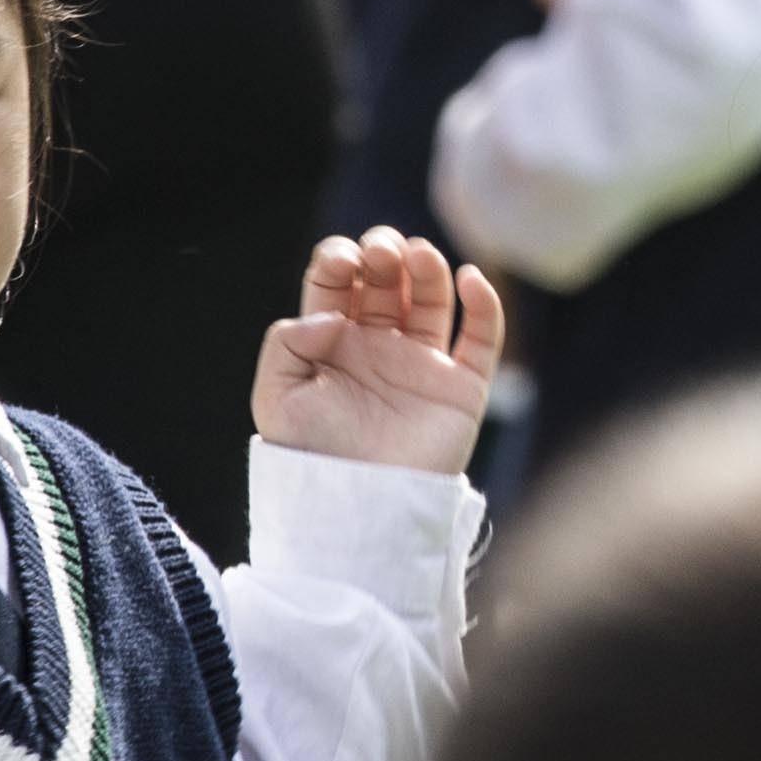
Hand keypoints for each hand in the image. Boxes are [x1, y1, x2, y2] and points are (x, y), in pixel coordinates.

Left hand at [255, 231, 506, 475]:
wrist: (361, 507)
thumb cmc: (313, 458)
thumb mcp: (276, 398)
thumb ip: (286, 344)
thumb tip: (329, 316)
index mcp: (333, 344)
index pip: (339, 280)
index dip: (341, 257)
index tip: (343, 263)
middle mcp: (379, 346)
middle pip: (387, 278)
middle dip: (384, 253)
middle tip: (381, 254)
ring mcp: (423, 364)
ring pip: (432, 297)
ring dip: (428, 265)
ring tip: (419, 257)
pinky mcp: (461, 387)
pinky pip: (482, 336)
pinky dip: (484, 302)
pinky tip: (468, 279)